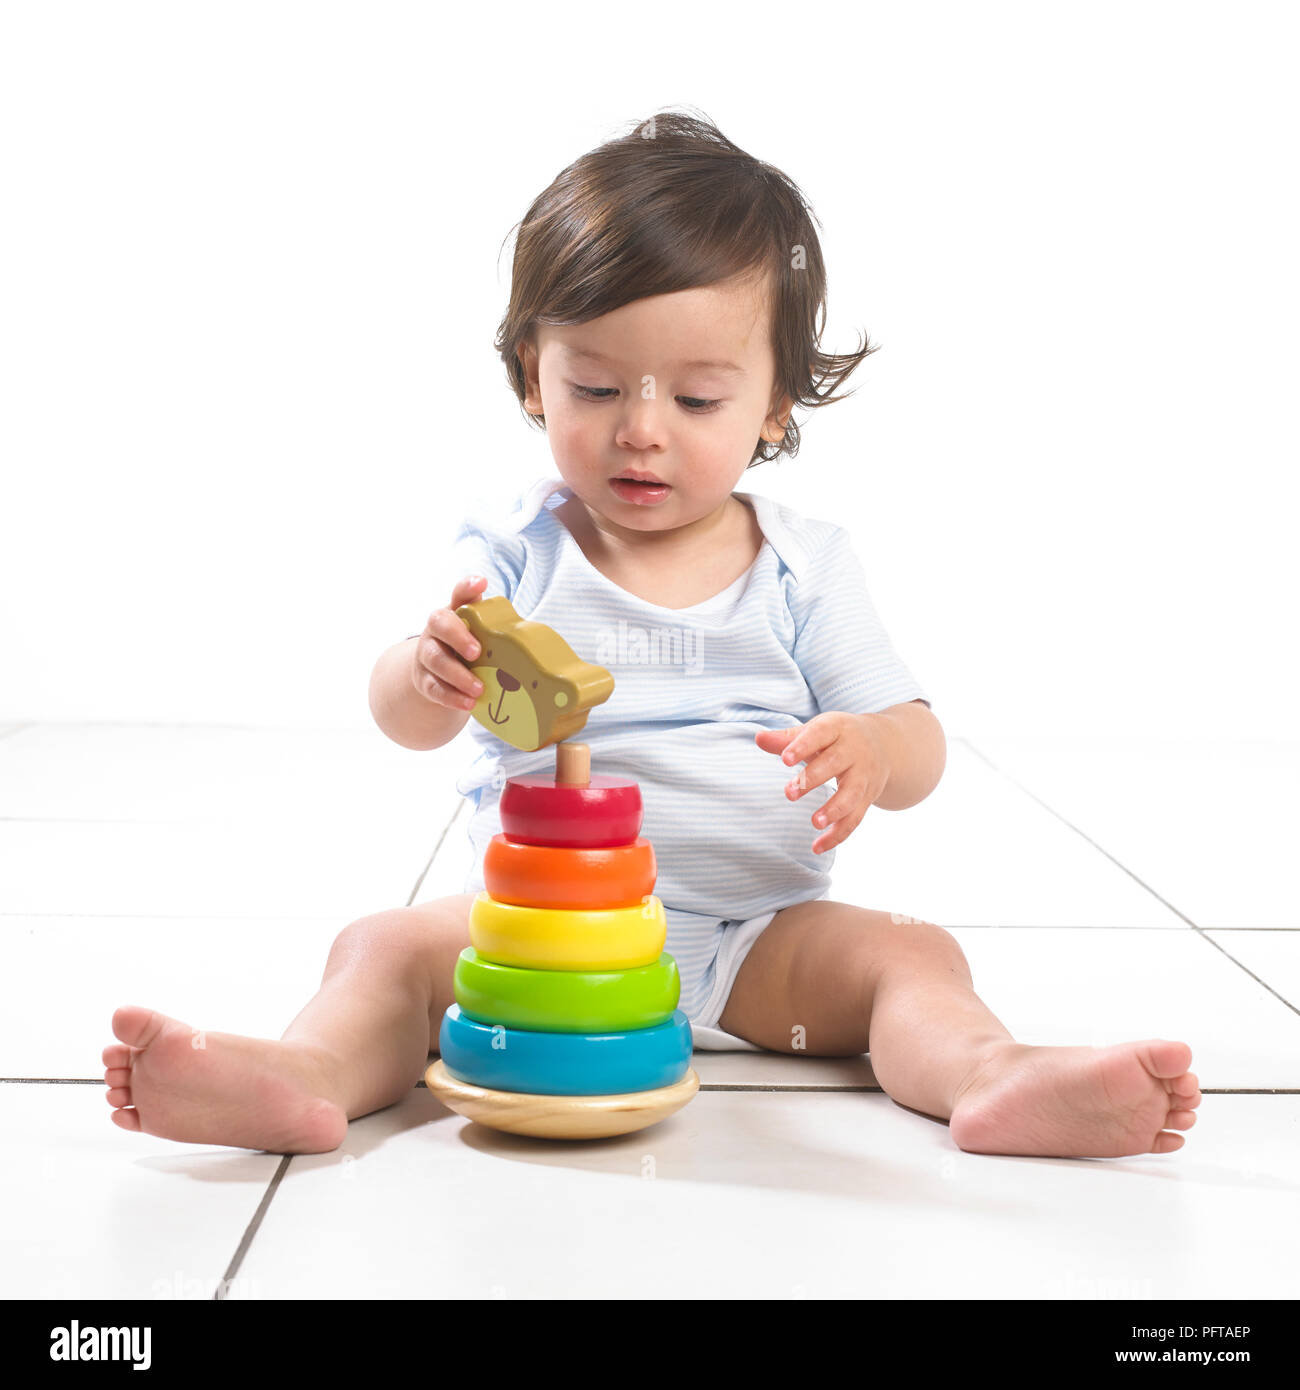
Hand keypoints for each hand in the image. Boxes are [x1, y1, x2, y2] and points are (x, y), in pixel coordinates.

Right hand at [410, 575, 488, 710]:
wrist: (434, 674)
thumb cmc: (463, 647)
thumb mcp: (477, 633)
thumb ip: (492, 623)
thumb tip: (524, 626)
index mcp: (453, 614)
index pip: (459, 595)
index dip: (467, 587)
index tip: (481, 584)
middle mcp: (435, 630)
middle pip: (439, 624)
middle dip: (458, 636)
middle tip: (477, 652)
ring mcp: (426, 654)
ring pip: (435, 660)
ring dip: (458, 675)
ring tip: (479, 688)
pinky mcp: (424, 680)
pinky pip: (433, 688)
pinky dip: (451, 697)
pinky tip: (469, 703)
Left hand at [755, 713, 892, 854]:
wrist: (885, 746)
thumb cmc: (838, 738)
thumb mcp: (816, 731)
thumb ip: (787, 738)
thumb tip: (758, 738)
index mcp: (838, 729)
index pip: (821, 734)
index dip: (803, 746)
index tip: (784, 759)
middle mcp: (854, 751)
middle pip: (835, 764)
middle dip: (813, 778)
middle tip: (789, 793)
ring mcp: (863, 776)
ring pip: (851, 794)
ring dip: (834, 809)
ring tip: (815, 822)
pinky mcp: (868, 798)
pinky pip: (855, 819)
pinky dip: (838, 835)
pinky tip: (817, 847)